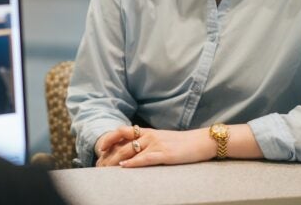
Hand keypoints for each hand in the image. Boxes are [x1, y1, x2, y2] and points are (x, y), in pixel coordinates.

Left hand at [96, 125, 214, 166]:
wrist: (201, 141)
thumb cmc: (181, 143)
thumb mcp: (161, 139)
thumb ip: (147, 142)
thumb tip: (133, 151)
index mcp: (146, 131)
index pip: (122, 132)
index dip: (109, 139)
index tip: (100, 149)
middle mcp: (148, 136)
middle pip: (122, 143)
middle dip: (109, 154)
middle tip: (99, 164)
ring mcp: (156, 144)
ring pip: (130, 151)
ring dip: (116, 160)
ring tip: (106, 168)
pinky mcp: (164, 154)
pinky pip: (145, 158)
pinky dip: (133, 163)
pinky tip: (124, 167)